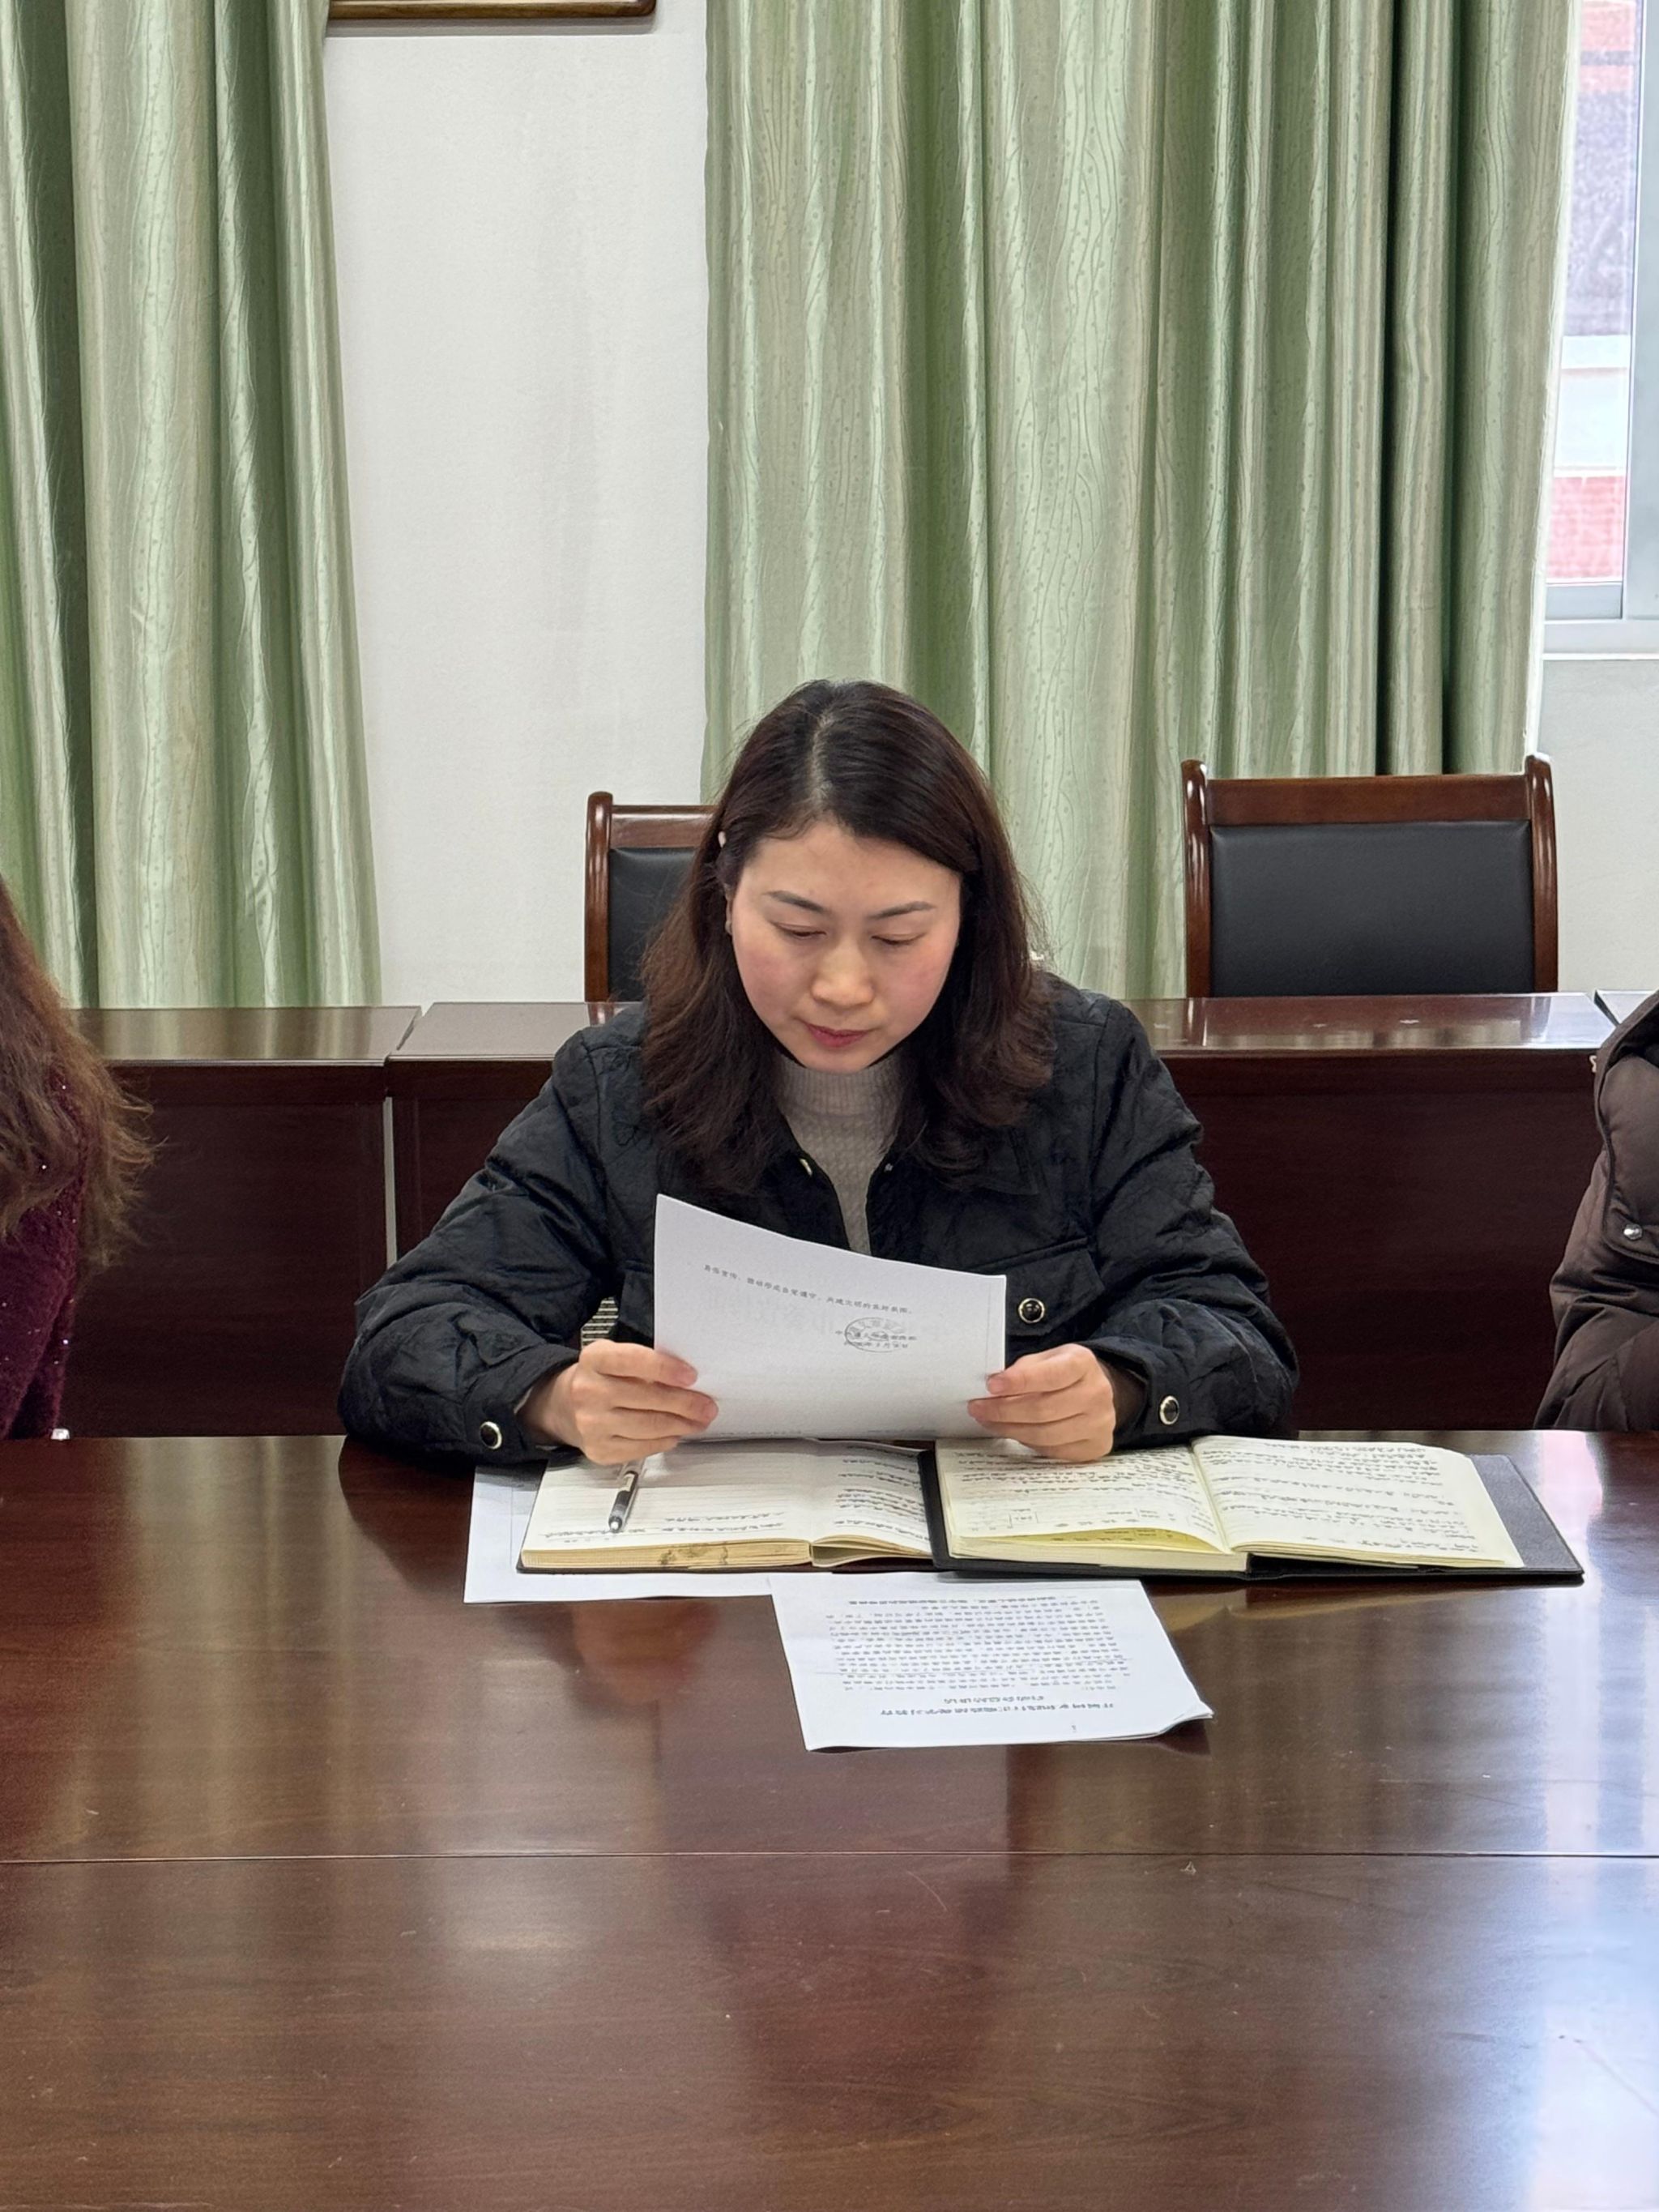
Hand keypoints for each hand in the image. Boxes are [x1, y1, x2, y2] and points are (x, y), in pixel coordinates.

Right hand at [523, 1340, 716, 1464]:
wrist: (563, 1406)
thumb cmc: (598, 1378)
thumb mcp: (614, 1358)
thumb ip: (644, 1364)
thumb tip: (688, 1382)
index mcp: (594, 1359)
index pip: (633, 1361)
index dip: (666, 1369)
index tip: (692, 1376)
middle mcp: (589, 1391)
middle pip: (648, 1398)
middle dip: (685, 1403)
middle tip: (706, 1406)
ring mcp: (591, 1424)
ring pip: (649, 1426)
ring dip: (681, 1425)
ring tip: (697, 1421)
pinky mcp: (598, 1450)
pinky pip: (641, 1448)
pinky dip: (664, 1441)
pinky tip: (674, 1434)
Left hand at [967, 1345, 1129, 1461]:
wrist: (1096, 1392)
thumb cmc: (1064, 1374)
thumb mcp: (1047, 1359)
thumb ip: (1024, 1370)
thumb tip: (995, 1389)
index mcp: (1083, 1363)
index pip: (1050, 1375)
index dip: (1019, 1382)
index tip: (992, 1386)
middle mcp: (1096, 1393)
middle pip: (1043, 1409)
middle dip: (1004, 1410)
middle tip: (979, 1408)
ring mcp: (1099, 1423)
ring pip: (1045, 1434)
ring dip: (1010, 1429)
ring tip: (989, 1421)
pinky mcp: (1095, 1446)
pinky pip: (1053, 1450)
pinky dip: (1027, 1442)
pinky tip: (1013, 1432)